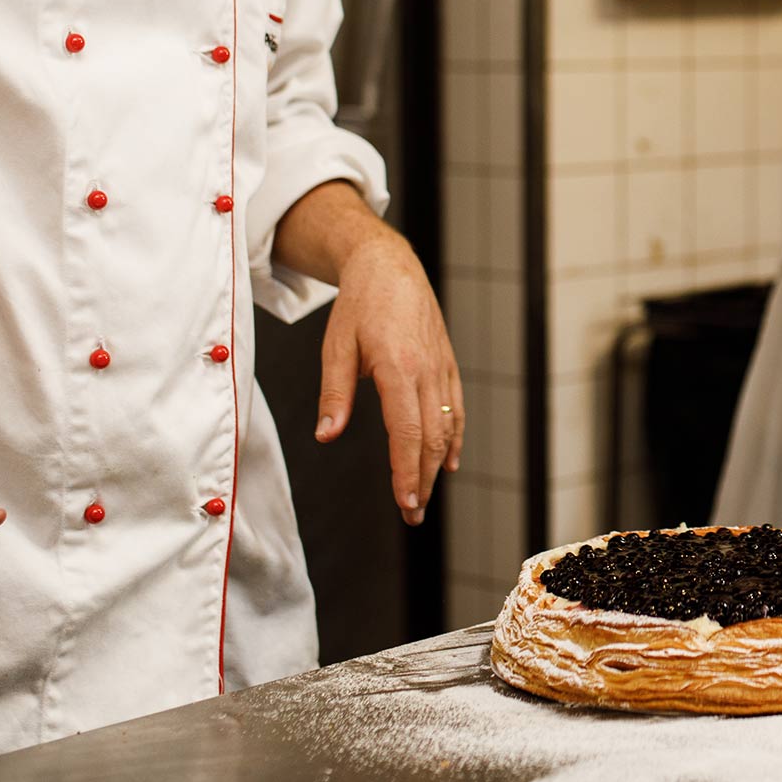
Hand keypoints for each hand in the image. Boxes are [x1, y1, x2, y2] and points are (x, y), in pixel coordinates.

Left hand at [314, 230, 463, 525]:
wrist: (389, 266)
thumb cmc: (359, 305)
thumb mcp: (336, 346)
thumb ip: (334, 393)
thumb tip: (326, 435)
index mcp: (398, 367)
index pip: (407, 432)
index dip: (408, 472)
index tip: (405, 503)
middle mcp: (426, 370)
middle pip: (431, 436)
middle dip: (423, 480)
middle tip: (413, 514)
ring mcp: (441, 366)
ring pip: (448, 425)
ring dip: (438, 465)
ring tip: (426, 496)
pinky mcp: (446, 362)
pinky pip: (456, 406)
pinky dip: (455, 436)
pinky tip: (449, 459)